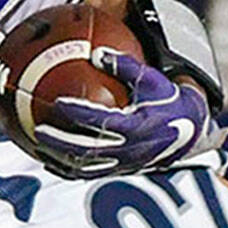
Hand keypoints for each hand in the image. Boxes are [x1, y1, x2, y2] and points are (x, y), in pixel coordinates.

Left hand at [35, 47, 218, 177]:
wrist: (190, 133)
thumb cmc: (167, 101)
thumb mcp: (151, 80)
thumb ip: (124, 66)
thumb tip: (96, 52)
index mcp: (136, 125)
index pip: (102, 120)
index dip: (79, 113)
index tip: (58, 103)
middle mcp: (129, 148)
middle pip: (88, 149)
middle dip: (61, 142)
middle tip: (39, 131)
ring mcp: (124, 164)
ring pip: (86, 166)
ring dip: (61, 158)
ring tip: (38, 147)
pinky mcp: (121, 171)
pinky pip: (90, 174)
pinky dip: (68, 170)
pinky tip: (49, 161)